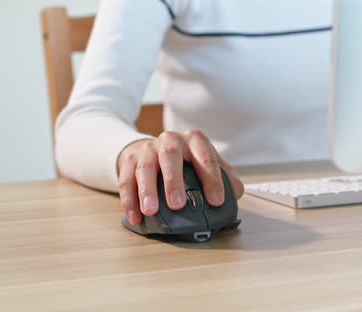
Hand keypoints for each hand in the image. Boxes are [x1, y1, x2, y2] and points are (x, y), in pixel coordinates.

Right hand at [117, 129, 244, 224]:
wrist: (156, 150)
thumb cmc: (187, 162)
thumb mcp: (208, 164)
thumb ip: (226, 179)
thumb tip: (235, 194)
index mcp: (195, 141)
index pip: (206, 157)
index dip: (212, 180)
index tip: (216, 201)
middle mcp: (171, 140)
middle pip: (171, 156)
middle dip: (173, 181)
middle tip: (177, 205)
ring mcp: (148, 149)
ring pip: (145, 167)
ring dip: (146, 190)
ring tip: (151, 211)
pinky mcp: (130, 160)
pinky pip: (126, 179)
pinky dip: (129, 199)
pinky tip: (135, 216)